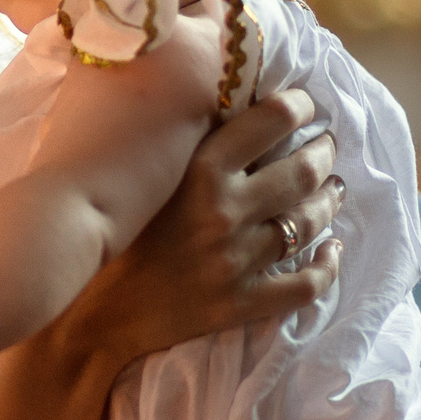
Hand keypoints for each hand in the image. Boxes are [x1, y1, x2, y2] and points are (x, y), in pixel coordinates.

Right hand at [63, 87, 345, 368]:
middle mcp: (224, 212)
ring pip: (309, 223)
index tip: (304, 105)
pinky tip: (332, 251)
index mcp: (198, 172)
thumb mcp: (145, 179)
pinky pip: (305, 284)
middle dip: (324, 153)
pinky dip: (327, 265)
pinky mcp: (240, 303)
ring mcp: (236, 260)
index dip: (297, 107)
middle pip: (302, 171)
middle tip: (327, 146)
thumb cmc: (112, 238)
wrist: (88, 314)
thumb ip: (187, 148)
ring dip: (329, 201)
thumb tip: (231, 109)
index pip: (269, 122)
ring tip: (332, 190)